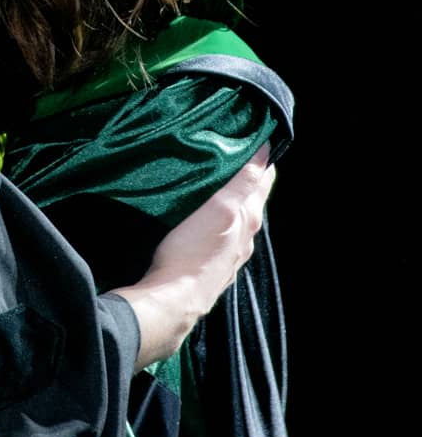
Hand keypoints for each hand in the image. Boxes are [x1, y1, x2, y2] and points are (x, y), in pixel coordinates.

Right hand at [115, 145, 275, 368]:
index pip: (262, 181)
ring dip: (233, 199)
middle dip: (248, 177)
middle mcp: (244, 237)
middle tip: (236, 152)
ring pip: (237, 218)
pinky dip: (220, 218)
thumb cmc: (192, 253)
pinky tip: (205, 217)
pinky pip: (222, 234)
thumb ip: (242, 186)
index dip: (261, 160)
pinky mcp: (211, 264)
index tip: (257, 137)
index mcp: (247, 220)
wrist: (174, 298)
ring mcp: (229, 253)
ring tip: (218, 180)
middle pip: (251, 200)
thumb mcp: (221, 211)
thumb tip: (263, 158)